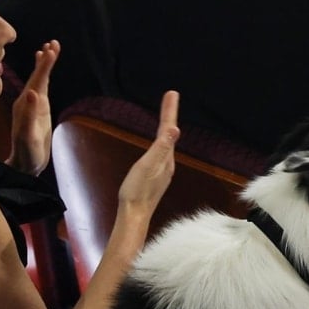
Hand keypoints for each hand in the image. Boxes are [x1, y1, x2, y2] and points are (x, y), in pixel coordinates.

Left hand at [8, 40, 59, 174]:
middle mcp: (26, 100)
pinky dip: (44, 75)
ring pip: (39, 79)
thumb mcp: (28, 136)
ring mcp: (32, 104)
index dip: (44, 66)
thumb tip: (32, 92)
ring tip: (51, 48)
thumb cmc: (27, 153)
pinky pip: (41, 87)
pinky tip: (45, 69)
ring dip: (45, 64)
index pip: (36, 80)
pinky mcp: (38, 109)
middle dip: (45, 60)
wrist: (25, 164)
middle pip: (37, 75)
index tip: (50, 51)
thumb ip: (29, 114)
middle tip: (54, 43)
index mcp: (25, 104)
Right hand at [116, 90, 180, 219]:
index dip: (169, 111)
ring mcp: (162, 171)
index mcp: (165, 158)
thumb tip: (174, 130)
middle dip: (169, 115)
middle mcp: (167, 163)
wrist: (133, 215)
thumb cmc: (137, 191)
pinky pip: (161, 153)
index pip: (168, 129)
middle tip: (170, 97)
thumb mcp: (147, 166)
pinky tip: (159, 145)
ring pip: (166, 144)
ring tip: (167, 115)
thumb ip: (160, 148)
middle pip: (169, 134)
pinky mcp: (155, 178)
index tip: (172, 93)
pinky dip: (161, 141)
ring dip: (166, 127)